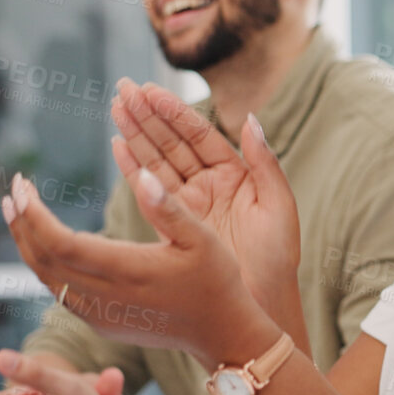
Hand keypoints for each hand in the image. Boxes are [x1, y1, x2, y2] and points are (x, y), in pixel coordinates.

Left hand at [0, 165, 280, 371]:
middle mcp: (107, 297)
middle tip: (13, 189)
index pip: (62, 243)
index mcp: (129, 271)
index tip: (21, 185)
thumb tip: (141, 174)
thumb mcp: (204, 238)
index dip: (34, 215)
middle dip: (22, 223)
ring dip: (27, 243)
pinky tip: (42, 241)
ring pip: (47, 278)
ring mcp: (100, 314)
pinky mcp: (101, 321)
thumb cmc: (217, 281)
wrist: (221, 334)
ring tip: (18, 209)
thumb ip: (169, 207)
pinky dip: (43, 263)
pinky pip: (59, 290)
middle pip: (44, 260)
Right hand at [110, 79, 299, 311]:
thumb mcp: (278, 207)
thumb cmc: (276, 260)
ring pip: (157, 161)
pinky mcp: (173, 224)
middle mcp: (209, 185)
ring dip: (135, 133)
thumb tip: (251, 119)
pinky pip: (149, 190)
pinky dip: (132, 168)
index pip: (199, 135)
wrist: (260, 306)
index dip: (175, 112)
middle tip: (123, 88)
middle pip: (172, 142)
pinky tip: (117, 144)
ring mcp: (189, 204)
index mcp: (236, 175)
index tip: (152, 90)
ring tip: (115, 106)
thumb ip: (264, 163)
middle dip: (148, 115)